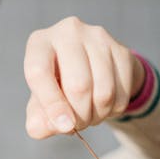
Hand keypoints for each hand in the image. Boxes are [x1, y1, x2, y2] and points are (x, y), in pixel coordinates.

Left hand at [23, 16, 145, 138]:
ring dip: (97, 116)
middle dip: (79, 117)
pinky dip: (113, 110)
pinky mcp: (121, 50)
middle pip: (78, 86)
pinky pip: (122, 93)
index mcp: (39, 43)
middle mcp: (68, 31)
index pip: (40, 73)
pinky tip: (103, 107)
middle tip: (76, 126)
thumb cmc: (56, 88)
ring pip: (103, 92)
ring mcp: (98, 37)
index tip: (64, 127)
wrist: (89, 69)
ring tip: (89, 116)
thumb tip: (52, 126)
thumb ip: (37, 121)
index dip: (52, 105)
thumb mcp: (39, 104)